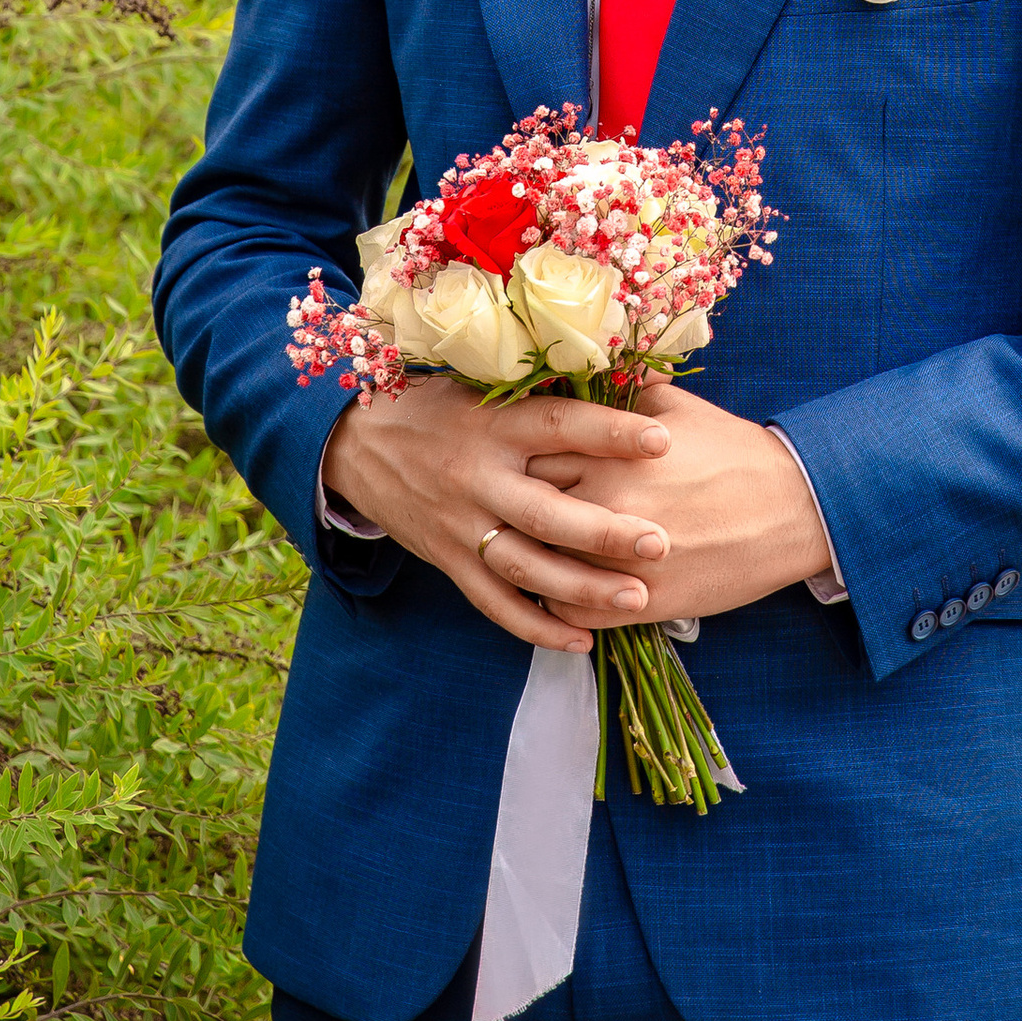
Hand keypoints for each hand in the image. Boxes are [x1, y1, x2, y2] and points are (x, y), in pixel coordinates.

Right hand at [320, 379, 674, 651]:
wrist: (358, 443)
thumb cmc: (441, 407)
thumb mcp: (483, 386)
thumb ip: (543, 395)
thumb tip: (625, 378)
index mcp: (494, 424)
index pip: (559, 426)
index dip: (611, 432)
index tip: (664, 440)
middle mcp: (478, 476)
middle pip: (546, 511)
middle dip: (604, 531)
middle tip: (660, 542)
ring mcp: (460, 524)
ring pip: (525, 566)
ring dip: (581, 588)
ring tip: (636, 599)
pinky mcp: (447, 560)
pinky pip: (493, 603)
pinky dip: (536, 627)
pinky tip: (581, 642)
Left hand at [522, 383, 828, 622]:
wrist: (790, 507)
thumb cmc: (732, 451)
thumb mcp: (675, 407)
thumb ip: (622, 396)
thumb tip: (589, 381)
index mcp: (607, 451)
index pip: (531, 456)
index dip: (519, 461)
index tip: (518, 465)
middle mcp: (604, 502)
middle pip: (526, 510)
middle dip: (515, 510)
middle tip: (512, 510)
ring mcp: (620, 556)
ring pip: (541, 565)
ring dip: (529, 560)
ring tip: (525, 553)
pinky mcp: (643, 600)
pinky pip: (572, 609)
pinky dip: (557, 603)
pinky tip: (559, 592)